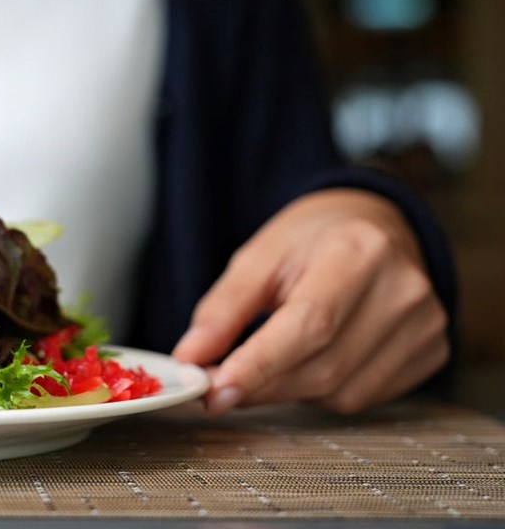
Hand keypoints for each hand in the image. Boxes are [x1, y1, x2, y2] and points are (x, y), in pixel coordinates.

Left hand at [172, 188, 448, 414]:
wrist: (376, 226)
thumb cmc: (313, 240)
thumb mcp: (258, 257)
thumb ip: (223, 309)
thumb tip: (190, 358)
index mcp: (358, 251)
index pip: (310, 323)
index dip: (260, 364)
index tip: (216, 390)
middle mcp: (403, 289)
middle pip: (324, 365)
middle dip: (262, 383)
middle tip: (218, 385)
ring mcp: (426, 324)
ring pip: (342, 391)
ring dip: (290, 389)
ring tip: (270, 359)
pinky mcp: (431, 352)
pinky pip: (364, 397)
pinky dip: (324, 391)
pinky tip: (311, 360)